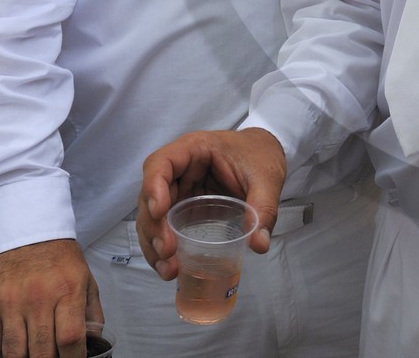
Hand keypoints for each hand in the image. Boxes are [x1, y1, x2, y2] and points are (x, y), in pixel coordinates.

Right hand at [0, 238, 100, 357]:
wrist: (25, 232)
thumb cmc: (57, 257)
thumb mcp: (85, 279)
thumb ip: (91, 313)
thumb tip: (93, 343)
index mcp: (67, 290)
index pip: (71, 338)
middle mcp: (38, 297)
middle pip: (42, 352)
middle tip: (54, 356)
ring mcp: (10, 302)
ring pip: (15, 353)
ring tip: (34, 351)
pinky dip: (2, 350)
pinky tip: (15, 340)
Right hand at [137, 127, 286, 279]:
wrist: (264, 155)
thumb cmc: (259, 156)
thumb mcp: (267, 178)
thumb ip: (263, 208)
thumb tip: (259, 244)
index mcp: (194, 149)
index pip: (161, 162)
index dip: (154, 186)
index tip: (160, 212)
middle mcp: (179, 169)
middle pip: (150, 195)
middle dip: (154, 226)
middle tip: (167, 252)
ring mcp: (178, 189)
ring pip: (152, 215)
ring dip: (153, 243)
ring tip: (168, 269)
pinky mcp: (183, 207)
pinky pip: (165, 227)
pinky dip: (163, 248)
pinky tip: (170, 268)